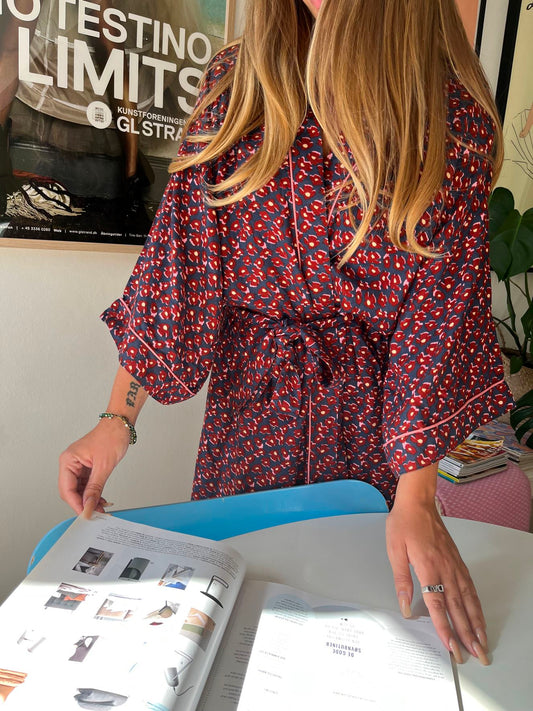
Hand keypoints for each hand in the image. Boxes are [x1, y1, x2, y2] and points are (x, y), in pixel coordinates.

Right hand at [58, 419, 129, 517]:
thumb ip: (95, 488)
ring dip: (89, 500)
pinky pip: (86, 485)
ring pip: (79, 490)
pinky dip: (93, 493)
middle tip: (94, 514)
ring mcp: (78, 465)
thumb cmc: (111, 436)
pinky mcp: (86, 467)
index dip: (76, 504)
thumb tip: (88, 506)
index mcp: (68, 460)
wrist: (120, 425)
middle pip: (71, 491)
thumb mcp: (103, 466)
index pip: (67, 489)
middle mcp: (70, 463)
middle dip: (82, 504)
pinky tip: (100, 500)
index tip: (86, 515)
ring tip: (100, 509)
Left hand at [386, 496, 488, 665]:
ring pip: (469, 599)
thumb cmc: (404, 524)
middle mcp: (445, 569)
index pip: (438, 605)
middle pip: (458, 607)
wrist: (418, 502)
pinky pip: (470, 587)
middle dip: (467, 634)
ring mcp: (454, 565)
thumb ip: (402, 580)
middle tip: (476, 655)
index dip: (445, 628)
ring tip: (482, 643)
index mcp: (428, 567)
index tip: (452, 648)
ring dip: (476, 623)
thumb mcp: (394, 551)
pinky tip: (478, 616)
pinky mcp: (457, 561)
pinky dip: (477, 605)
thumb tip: (405, 606)